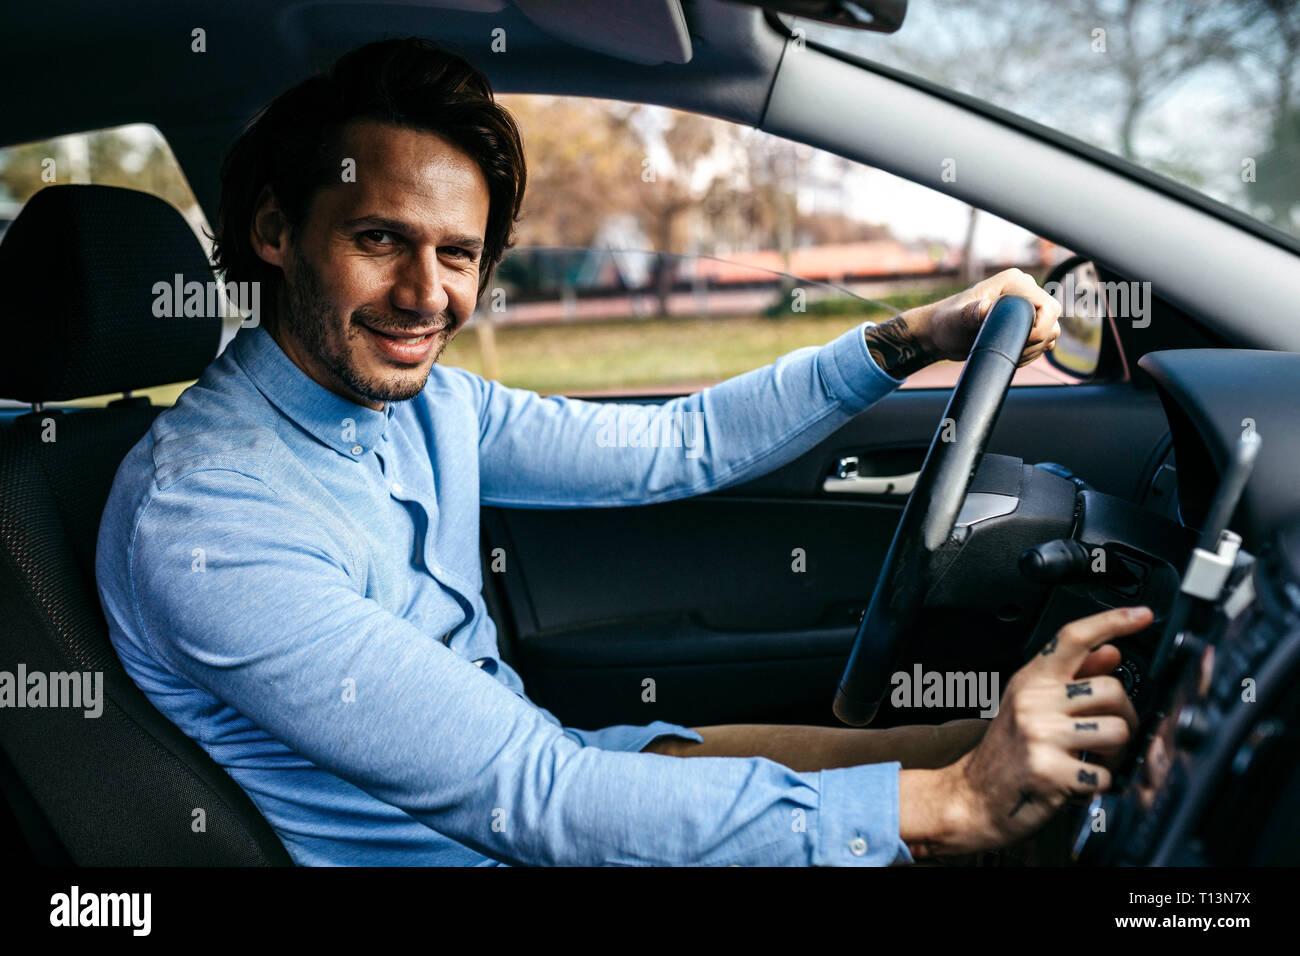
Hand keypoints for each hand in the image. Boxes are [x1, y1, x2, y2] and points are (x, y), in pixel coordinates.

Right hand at [899, 606, 1150, 856]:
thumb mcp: (1032, 704)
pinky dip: (1098, 785)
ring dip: (1115, 755)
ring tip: (1093, 760)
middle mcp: (1034, 701)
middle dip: (1125, 717)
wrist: (973, 797)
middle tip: (1109, 735)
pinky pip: (1104, 775)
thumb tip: (1110, 652)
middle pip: (1112, 689)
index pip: (1073, 638)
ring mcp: (1040, 735)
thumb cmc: (1006, 751)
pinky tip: (1077, 782)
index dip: (1112, 621)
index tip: (1143, 616)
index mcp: (1031, 680)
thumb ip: (1073, 676)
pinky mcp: (1049, 771)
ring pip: (1118, 732)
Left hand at [912, 267, 1061, 365]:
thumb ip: (970, 313)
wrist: (941, 335)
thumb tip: (985, 308)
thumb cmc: (945, 323)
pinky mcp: (1026, 324)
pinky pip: (1043, 341)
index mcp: (1014, 281)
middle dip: (1036, 340)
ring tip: (1004, 352)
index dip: (1039, 328)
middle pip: (1052, 320)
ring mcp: (1027, 308)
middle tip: (1008, 350)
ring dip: (1033, 349)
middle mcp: (1025, 291)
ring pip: (1050, 333)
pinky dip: (1031, 352)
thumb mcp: (955, 319)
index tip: (1018, 341)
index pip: (1047, 306)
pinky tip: (1010, 356)